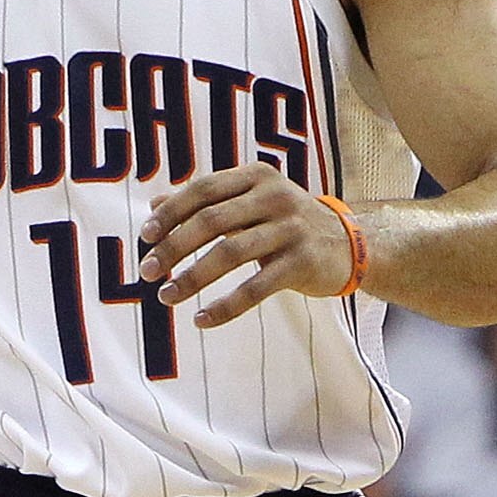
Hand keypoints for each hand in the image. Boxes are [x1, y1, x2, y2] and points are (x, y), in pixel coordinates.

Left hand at [138, 165, 357, 326]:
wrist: (351, 245)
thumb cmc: (288, 223)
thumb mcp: (251, 202)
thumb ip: (207, 202)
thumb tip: (154, 205)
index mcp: (256, 177)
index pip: (203, 190)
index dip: (171, 213)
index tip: (146, 236)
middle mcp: (274, 197)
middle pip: (211, 221)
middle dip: (173, 248)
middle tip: (147, 271)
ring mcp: (290, 229)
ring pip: (229, 254)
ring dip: (192, 279)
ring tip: (166, 297)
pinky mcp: (301, 263)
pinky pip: (255, 288)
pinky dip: (226, 306)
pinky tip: (202, 319)